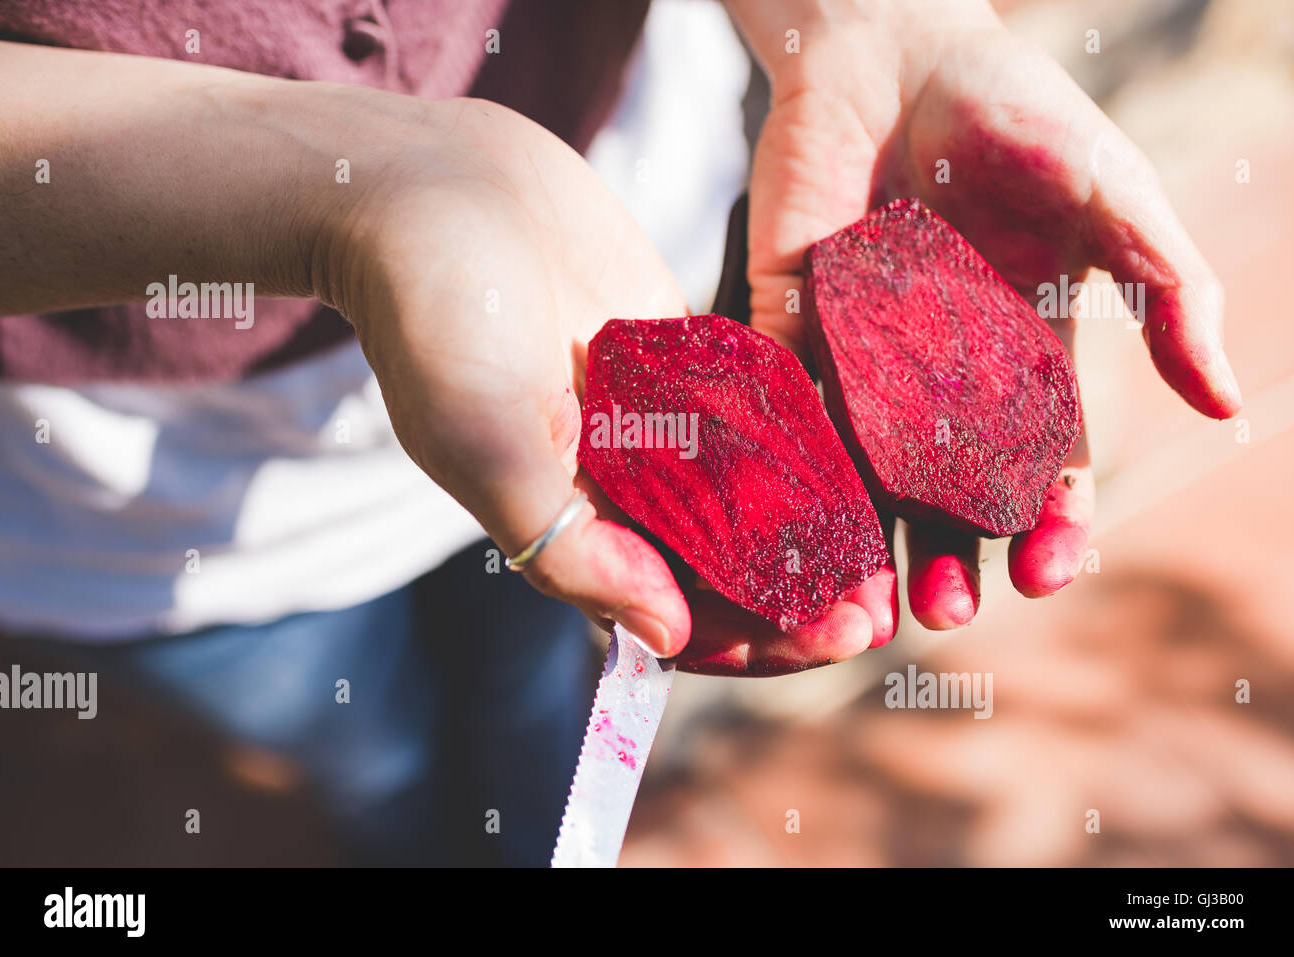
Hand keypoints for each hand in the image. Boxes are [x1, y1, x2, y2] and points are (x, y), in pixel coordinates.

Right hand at [318, 93, 881, 673]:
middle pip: (723, 564)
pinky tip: (861, 453)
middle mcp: (616, 484)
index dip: (755, 637)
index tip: (834, 632)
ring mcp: (651, 419)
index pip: (674, 612)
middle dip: (800, 592)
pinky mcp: (676, 353)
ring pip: (746, 495)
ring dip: (811, 526)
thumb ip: (569, 547)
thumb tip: (663, 638)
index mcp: (569, 524)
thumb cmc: (432, 315)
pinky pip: (752, 410)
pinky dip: (801, 440)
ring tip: (885, 542)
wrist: (428, 187)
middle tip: (877, 600)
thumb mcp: (485, 443)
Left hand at [728, 0, 1241, 640]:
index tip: (1045, 570)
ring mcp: (863, 355)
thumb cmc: (1016, 114)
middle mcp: (941, 375)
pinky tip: (797, 515)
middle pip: (948, 491)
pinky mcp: (792, 323)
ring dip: (868, 541)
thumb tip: (1228, 400)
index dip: (1051, 524)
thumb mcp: (1111, 198)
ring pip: (867, 473)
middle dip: (951, 555)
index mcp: (1024, 356)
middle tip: (946, 610)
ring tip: (867, 603)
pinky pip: (791, 406)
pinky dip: (795, 463)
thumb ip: (1169, 292)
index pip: (1043, 465)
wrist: (892, 47)